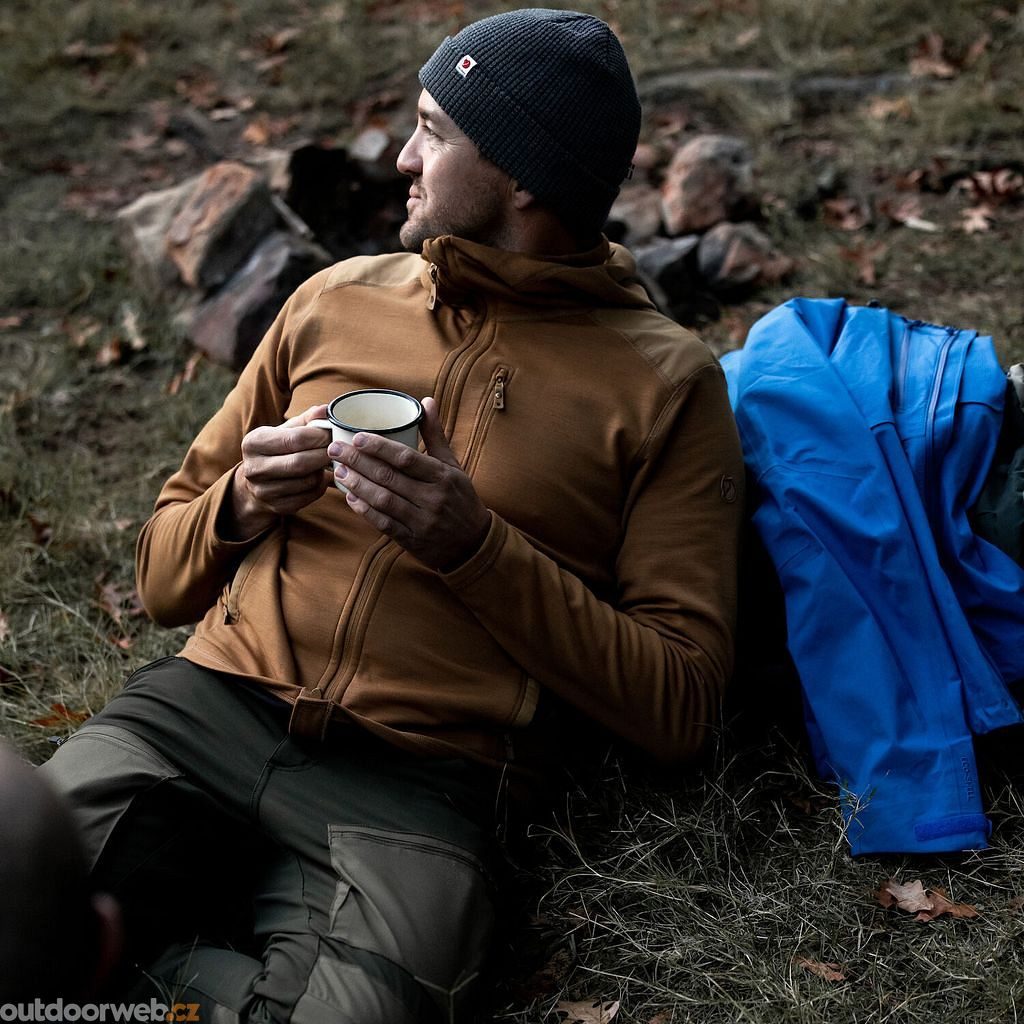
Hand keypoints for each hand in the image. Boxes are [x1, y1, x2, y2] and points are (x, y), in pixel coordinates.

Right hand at [221, 404, 332, 540]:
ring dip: (323, 471)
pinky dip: (321, 486)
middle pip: (300, 462)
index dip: (319, 437)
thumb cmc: (276, 450)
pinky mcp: (276, 506)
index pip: (294, 439)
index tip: (332, 434)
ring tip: (327, 462)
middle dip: (324, 455)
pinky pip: (309, 496)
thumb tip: (326, 409)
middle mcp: (254, 468)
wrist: (255, 483)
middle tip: (337, 449)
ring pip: (307, 481)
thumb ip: (307, 420)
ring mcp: (263, 490)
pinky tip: (321, 477)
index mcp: (253, 442)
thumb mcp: (285, 431)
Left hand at [332, 397, 489, 569]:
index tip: (357, 437)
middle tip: (335, 450)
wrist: (472, 542)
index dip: (379, 447)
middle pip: (389, 477)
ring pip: (383, 500)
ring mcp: (422, 521)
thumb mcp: (452, 465)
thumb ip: (435, 435)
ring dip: (357, 485)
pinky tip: (350, 498)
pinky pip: (384, 523)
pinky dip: (365, 510)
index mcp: (442, 476)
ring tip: (339, 471)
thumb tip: (426, 401)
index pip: (406, 458)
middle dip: (358, 462)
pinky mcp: (412, 540)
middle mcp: (433, 498)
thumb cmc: (459, 497)